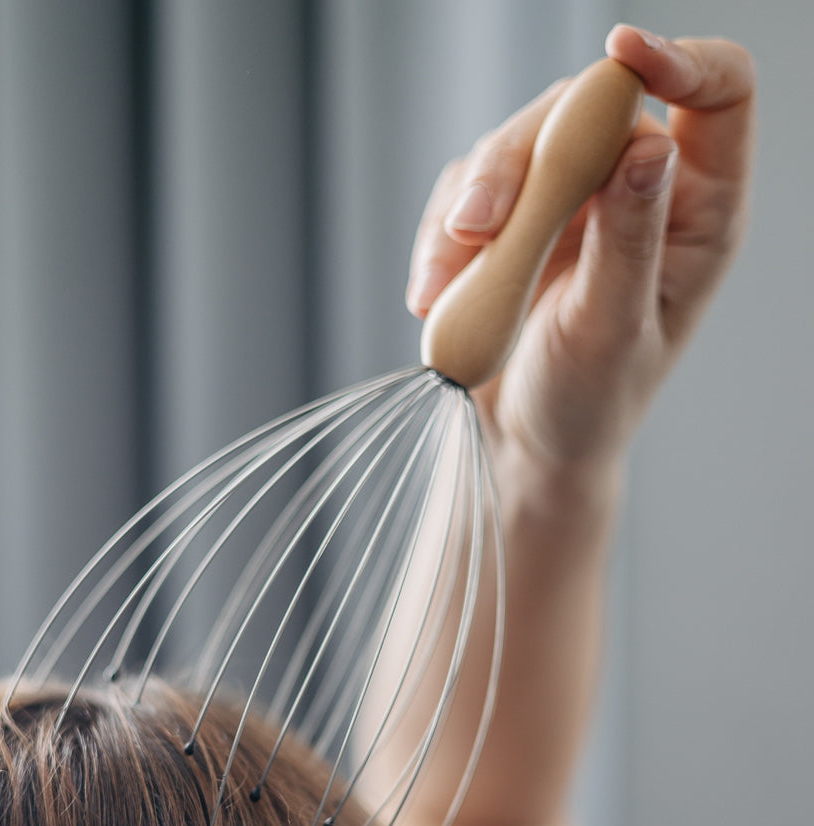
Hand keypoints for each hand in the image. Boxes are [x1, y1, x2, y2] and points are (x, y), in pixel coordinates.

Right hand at [407, 25, 755, 482]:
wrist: (526, 444)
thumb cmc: (588, 401)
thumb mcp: (611, 330)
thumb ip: (629, 240)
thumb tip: (644, 144)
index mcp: (697, 212)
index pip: (718, 94)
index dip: (679, 60)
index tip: (620, 53)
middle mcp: (635, 192)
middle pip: (585, 112)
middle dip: (519, 163)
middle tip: (476, 229)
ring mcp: (568, 204)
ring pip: (513, 147)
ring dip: (465, 213)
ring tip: (443, 289)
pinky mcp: (508, 222)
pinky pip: (464, 194)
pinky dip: (439, 242)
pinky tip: (433, 296)